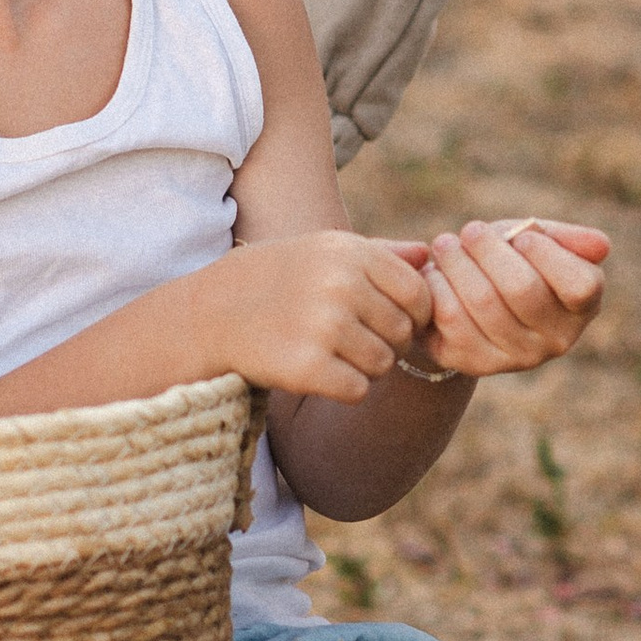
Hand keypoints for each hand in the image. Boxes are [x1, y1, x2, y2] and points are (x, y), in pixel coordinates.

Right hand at [201, 232, 435, 403]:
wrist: (211, 312)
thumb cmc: (276, 278)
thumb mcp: (323, 250)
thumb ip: (381, 252)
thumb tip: (429, 253)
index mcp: (350, 252)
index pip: (418, 294)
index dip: (413, 314)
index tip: (388, 320)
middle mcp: (341, 284)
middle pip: (402, 332)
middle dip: (385, 342)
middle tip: (350, 340)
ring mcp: (324, 325)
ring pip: (383, 364)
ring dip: (364, 367)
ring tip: (331, 353)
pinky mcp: (307, 366)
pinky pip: (358, 389)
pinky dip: (344, 388)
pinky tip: (318, 372)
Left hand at [408, 218, 607, 378]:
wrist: (466, 302)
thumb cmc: (510, 262)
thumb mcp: (537, 242)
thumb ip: (565, 238)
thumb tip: (601, 246)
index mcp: (582, 307)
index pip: (579, 286)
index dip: (548, 254)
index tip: (522, 236)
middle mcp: (556, 341)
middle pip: (523, 288)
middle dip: (489, 249)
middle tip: (470, 230)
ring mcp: (517, 358)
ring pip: (483, 301)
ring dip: (457, 263)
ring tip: (447, 245)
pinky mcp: (476, 364)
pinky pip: (452, 319)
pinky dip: (439, 287)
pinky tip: (436, 274)